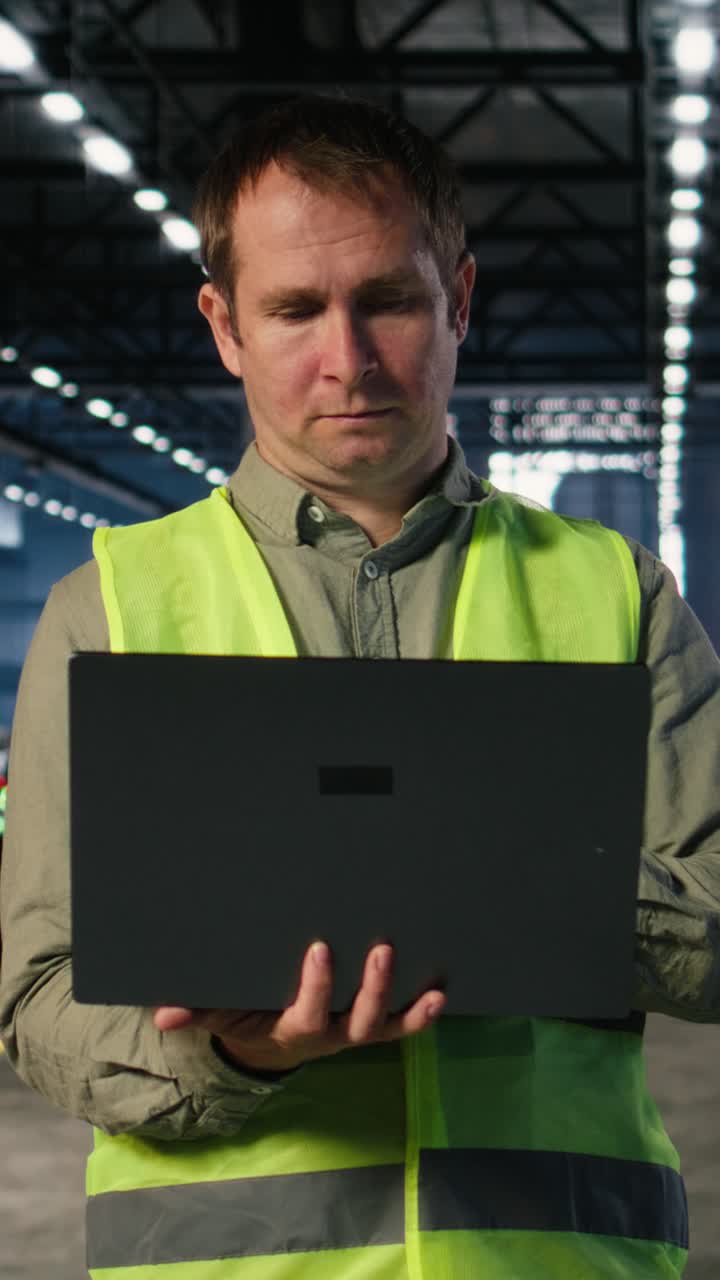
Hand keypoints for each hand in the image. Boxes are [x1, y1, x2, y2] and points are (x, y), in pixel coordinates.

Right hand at [153, 941, 445, 1071]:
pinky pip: (402, 1027)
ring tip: (421, 973)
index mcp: (293, 1031)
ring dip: (401, 999)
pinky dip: (422, 1015)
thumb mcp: (222, 1014)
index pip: (308, 1015)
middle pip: (358, 1022)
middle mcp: (331, 1037)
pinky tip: (440, 993)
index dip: (317, 988)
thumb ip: (198, 1011)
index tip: (320, 949)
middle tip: (381, 948)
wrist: (271, 1044)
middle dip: (371, 988)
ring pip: (384, 1024)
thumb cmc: (247, 1017)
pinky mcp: (374, 1027)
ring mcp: (355, 1033)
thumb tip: (162, 1014)